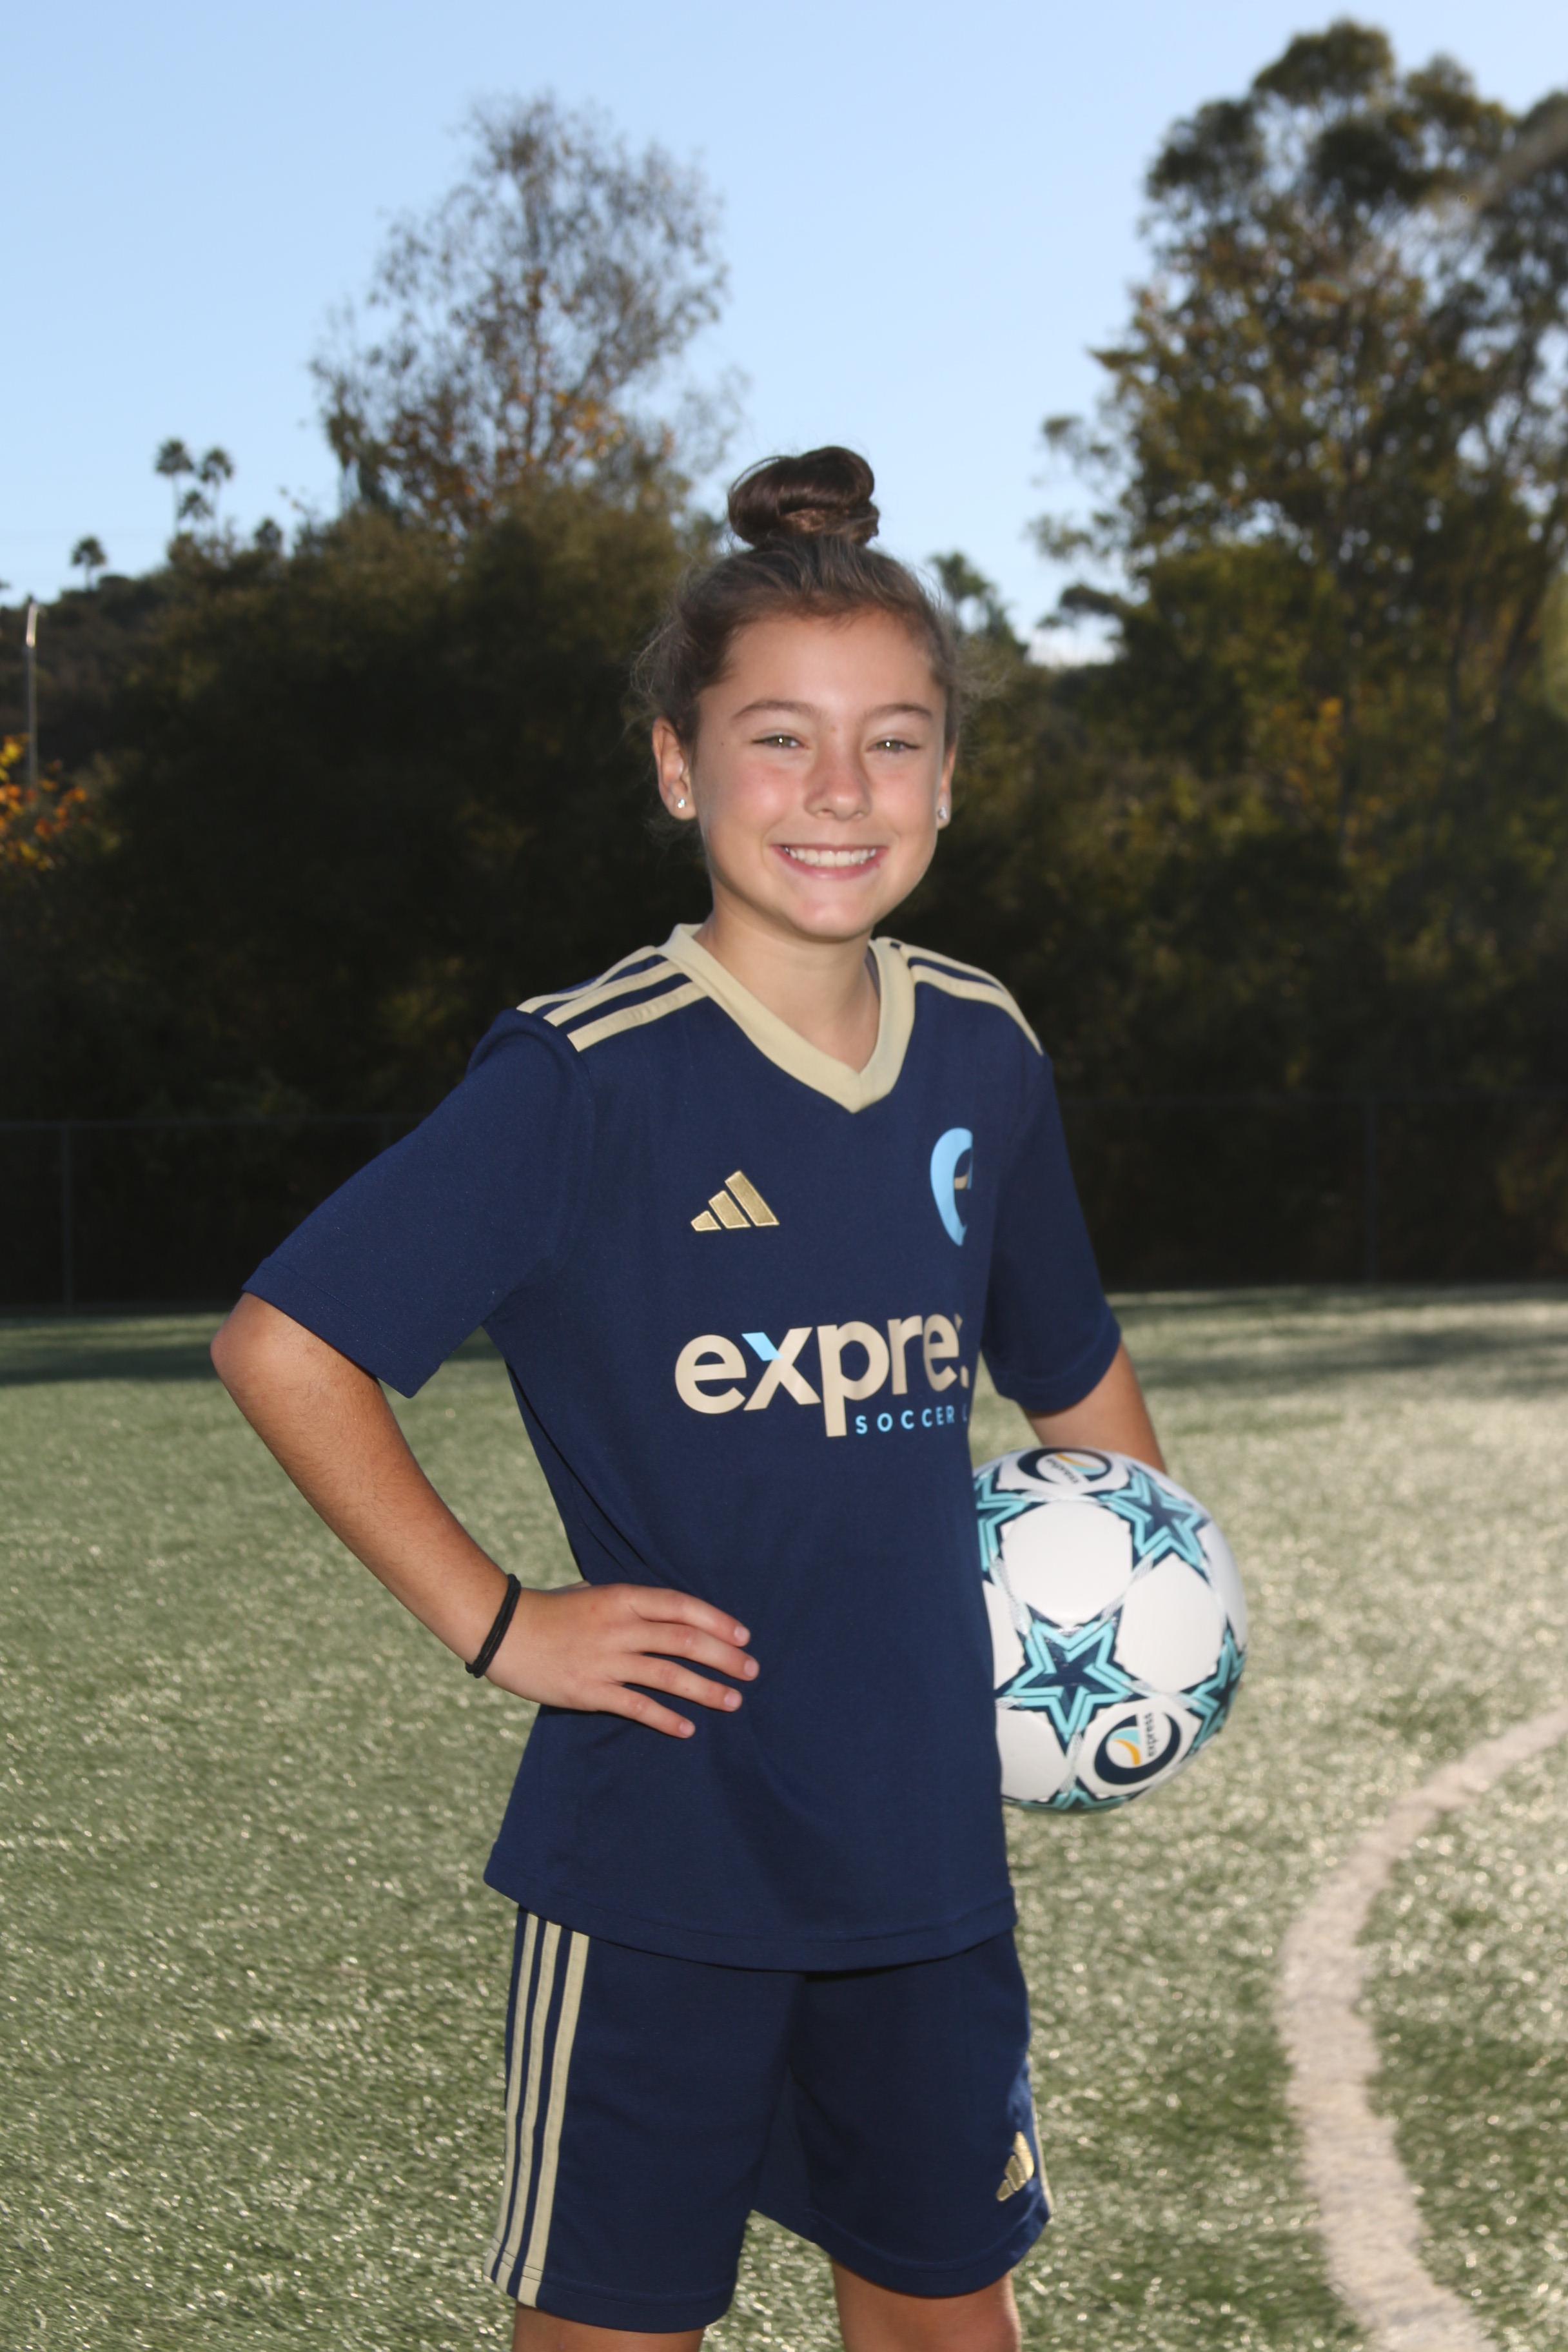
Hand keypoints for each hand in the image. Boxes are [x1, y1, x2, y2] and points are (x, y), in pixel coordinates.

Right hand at [486, 1582, 757, 1738]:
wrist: (502, 1631)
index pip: (681, 1606)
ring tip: (733, 1701)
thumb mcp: (590, 1592)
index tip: (743, 1636)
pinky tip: (687, 1729)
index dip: (716, 1621)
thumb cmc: (548, 1610)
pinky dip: (665, 1718)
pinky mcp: (589, 1691)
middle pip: (683, 1640)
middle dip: (723, 1656)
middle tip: (751, 1670)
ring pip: (667, 1674)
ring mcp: (605, 1660)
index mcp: (622, 1598)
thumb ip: (625, 1602)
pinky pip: (636, 1706)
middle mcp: (619, 1627)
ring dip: (705, 1689)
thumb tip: (657, 1611)